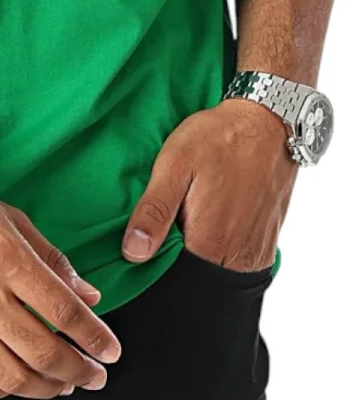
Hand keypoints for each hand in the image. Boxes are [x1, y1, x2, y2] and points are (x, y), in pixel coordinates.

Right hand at [0, 170, 120, 398]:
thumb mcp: (9, 218)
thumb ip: (51, 259)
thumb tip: (88, 295)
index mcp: (6, 259)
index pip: (64, 312)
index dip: (95, 338)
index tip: (110, 351)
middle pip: (44, 354)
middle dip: (79, 372)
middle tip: (94, 376)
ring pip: (11, 378)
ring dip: (46, 390)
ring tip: (62, 387)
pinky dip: (0, 393)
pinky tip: (14, 385)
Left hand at [122, 99, 297, 271]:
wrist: (267, 122)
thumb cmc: (218, 138)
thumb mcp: (175, 164)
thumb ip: (155, 210)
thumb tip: (133, 252)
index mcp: (209, 243)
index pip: (172, 276)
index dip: (155, 257)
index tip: (148, 233)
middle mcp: (237, 257)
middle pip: (195, 275)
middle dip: (177, 254)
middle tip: (173, 215)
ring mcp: (256, 253)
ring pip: (216, 268)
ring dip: (200, 249)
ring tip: (193, 212)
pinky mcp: (267, 243)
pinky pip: (237, 260)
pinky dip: (221, 246)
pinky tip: (213, 215)